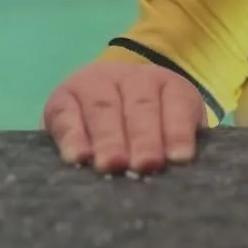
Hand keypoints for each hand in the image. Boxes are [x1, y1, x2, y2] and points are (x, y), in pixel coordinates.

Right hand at [42, 61, 207, 173]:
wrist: (103, 95)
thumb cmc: (148, 127)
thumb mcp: (171, 128)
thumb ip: (179, 144)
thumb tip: (184, 169)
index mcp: (168, 85)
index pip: (178, 104)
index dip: (178, 131)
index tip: (180, 159)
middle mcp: (132, 78)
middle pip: (140, 107)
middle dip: (144, 137)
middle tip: (145, 165)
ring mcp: (95, 83)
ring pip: (104, 108)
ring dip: (109, 138)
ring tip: (112, 165)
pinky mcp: (62, 98)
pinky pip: (67, 116)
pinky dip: (72, 136)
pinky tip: (77, 158)